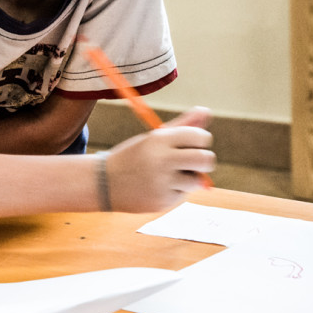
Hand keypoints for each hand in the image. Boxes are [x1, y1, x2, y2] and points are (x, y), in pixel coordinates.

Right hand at [101, 106, 215, 212]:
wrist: (105, 183)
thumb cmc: (135, 156)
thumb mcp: (155, 138)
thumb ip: (183, 125)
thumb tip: (206, 111)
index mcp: (160, 140)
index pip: (199, 136)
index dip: (202, 139)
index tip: (195, 143)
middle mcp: (162, 160)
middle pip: (206, 159)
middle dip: (207, 160)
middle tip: (197, 161)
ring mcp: (162, 183)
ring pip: (197, 180)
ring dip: (191, 178)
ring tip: (173, 175)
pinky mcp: (162, 201)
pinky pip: (183, 194)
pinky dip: (177, 190)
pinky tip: (160, 187)